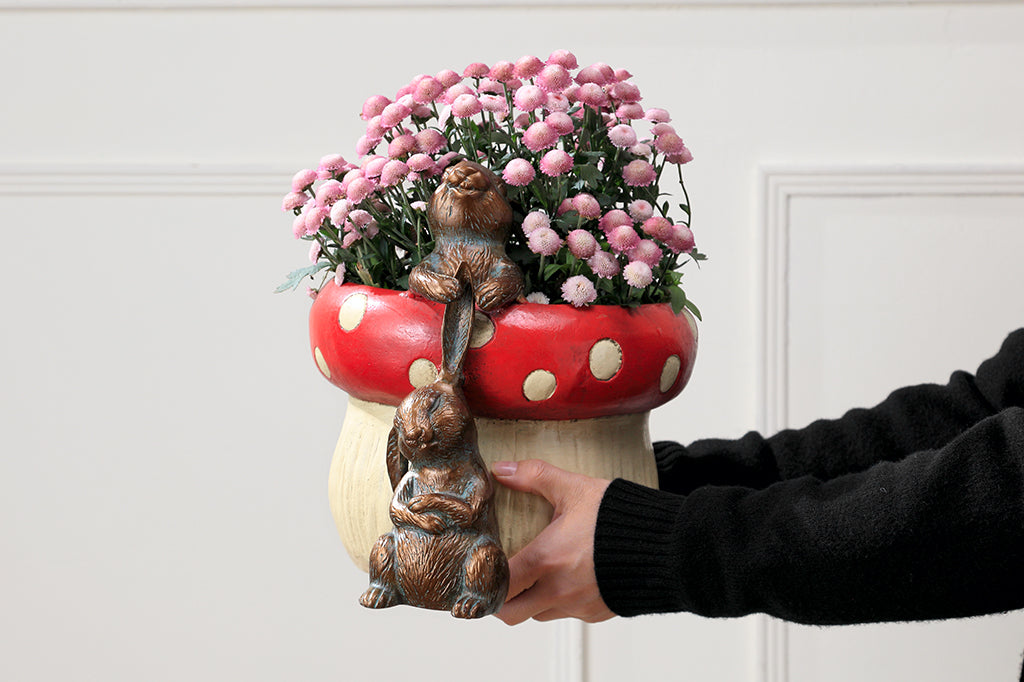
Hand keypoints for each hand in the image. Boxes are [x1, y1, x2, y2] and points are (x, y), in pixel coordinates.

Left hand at [490, 459, 614, 624]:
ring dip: (532, 599)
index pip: (498, 586)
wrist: (669, 545)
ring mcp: (579, 606)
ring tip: (538, 573)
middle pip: (511, 613)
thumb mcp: (575, 488)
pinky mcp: (598, 613)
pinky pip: (569, 615)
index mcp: (546, 560)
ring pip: (540, 614)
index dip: (484, 580)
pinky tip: (571, 576)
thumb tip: (503, 469)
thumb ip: (536, 476)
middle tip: (502, 579)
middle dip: (501, 600)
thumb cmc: (622, 518)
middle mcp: (558, 590)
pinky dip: (562, 601)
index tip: (483, 569)